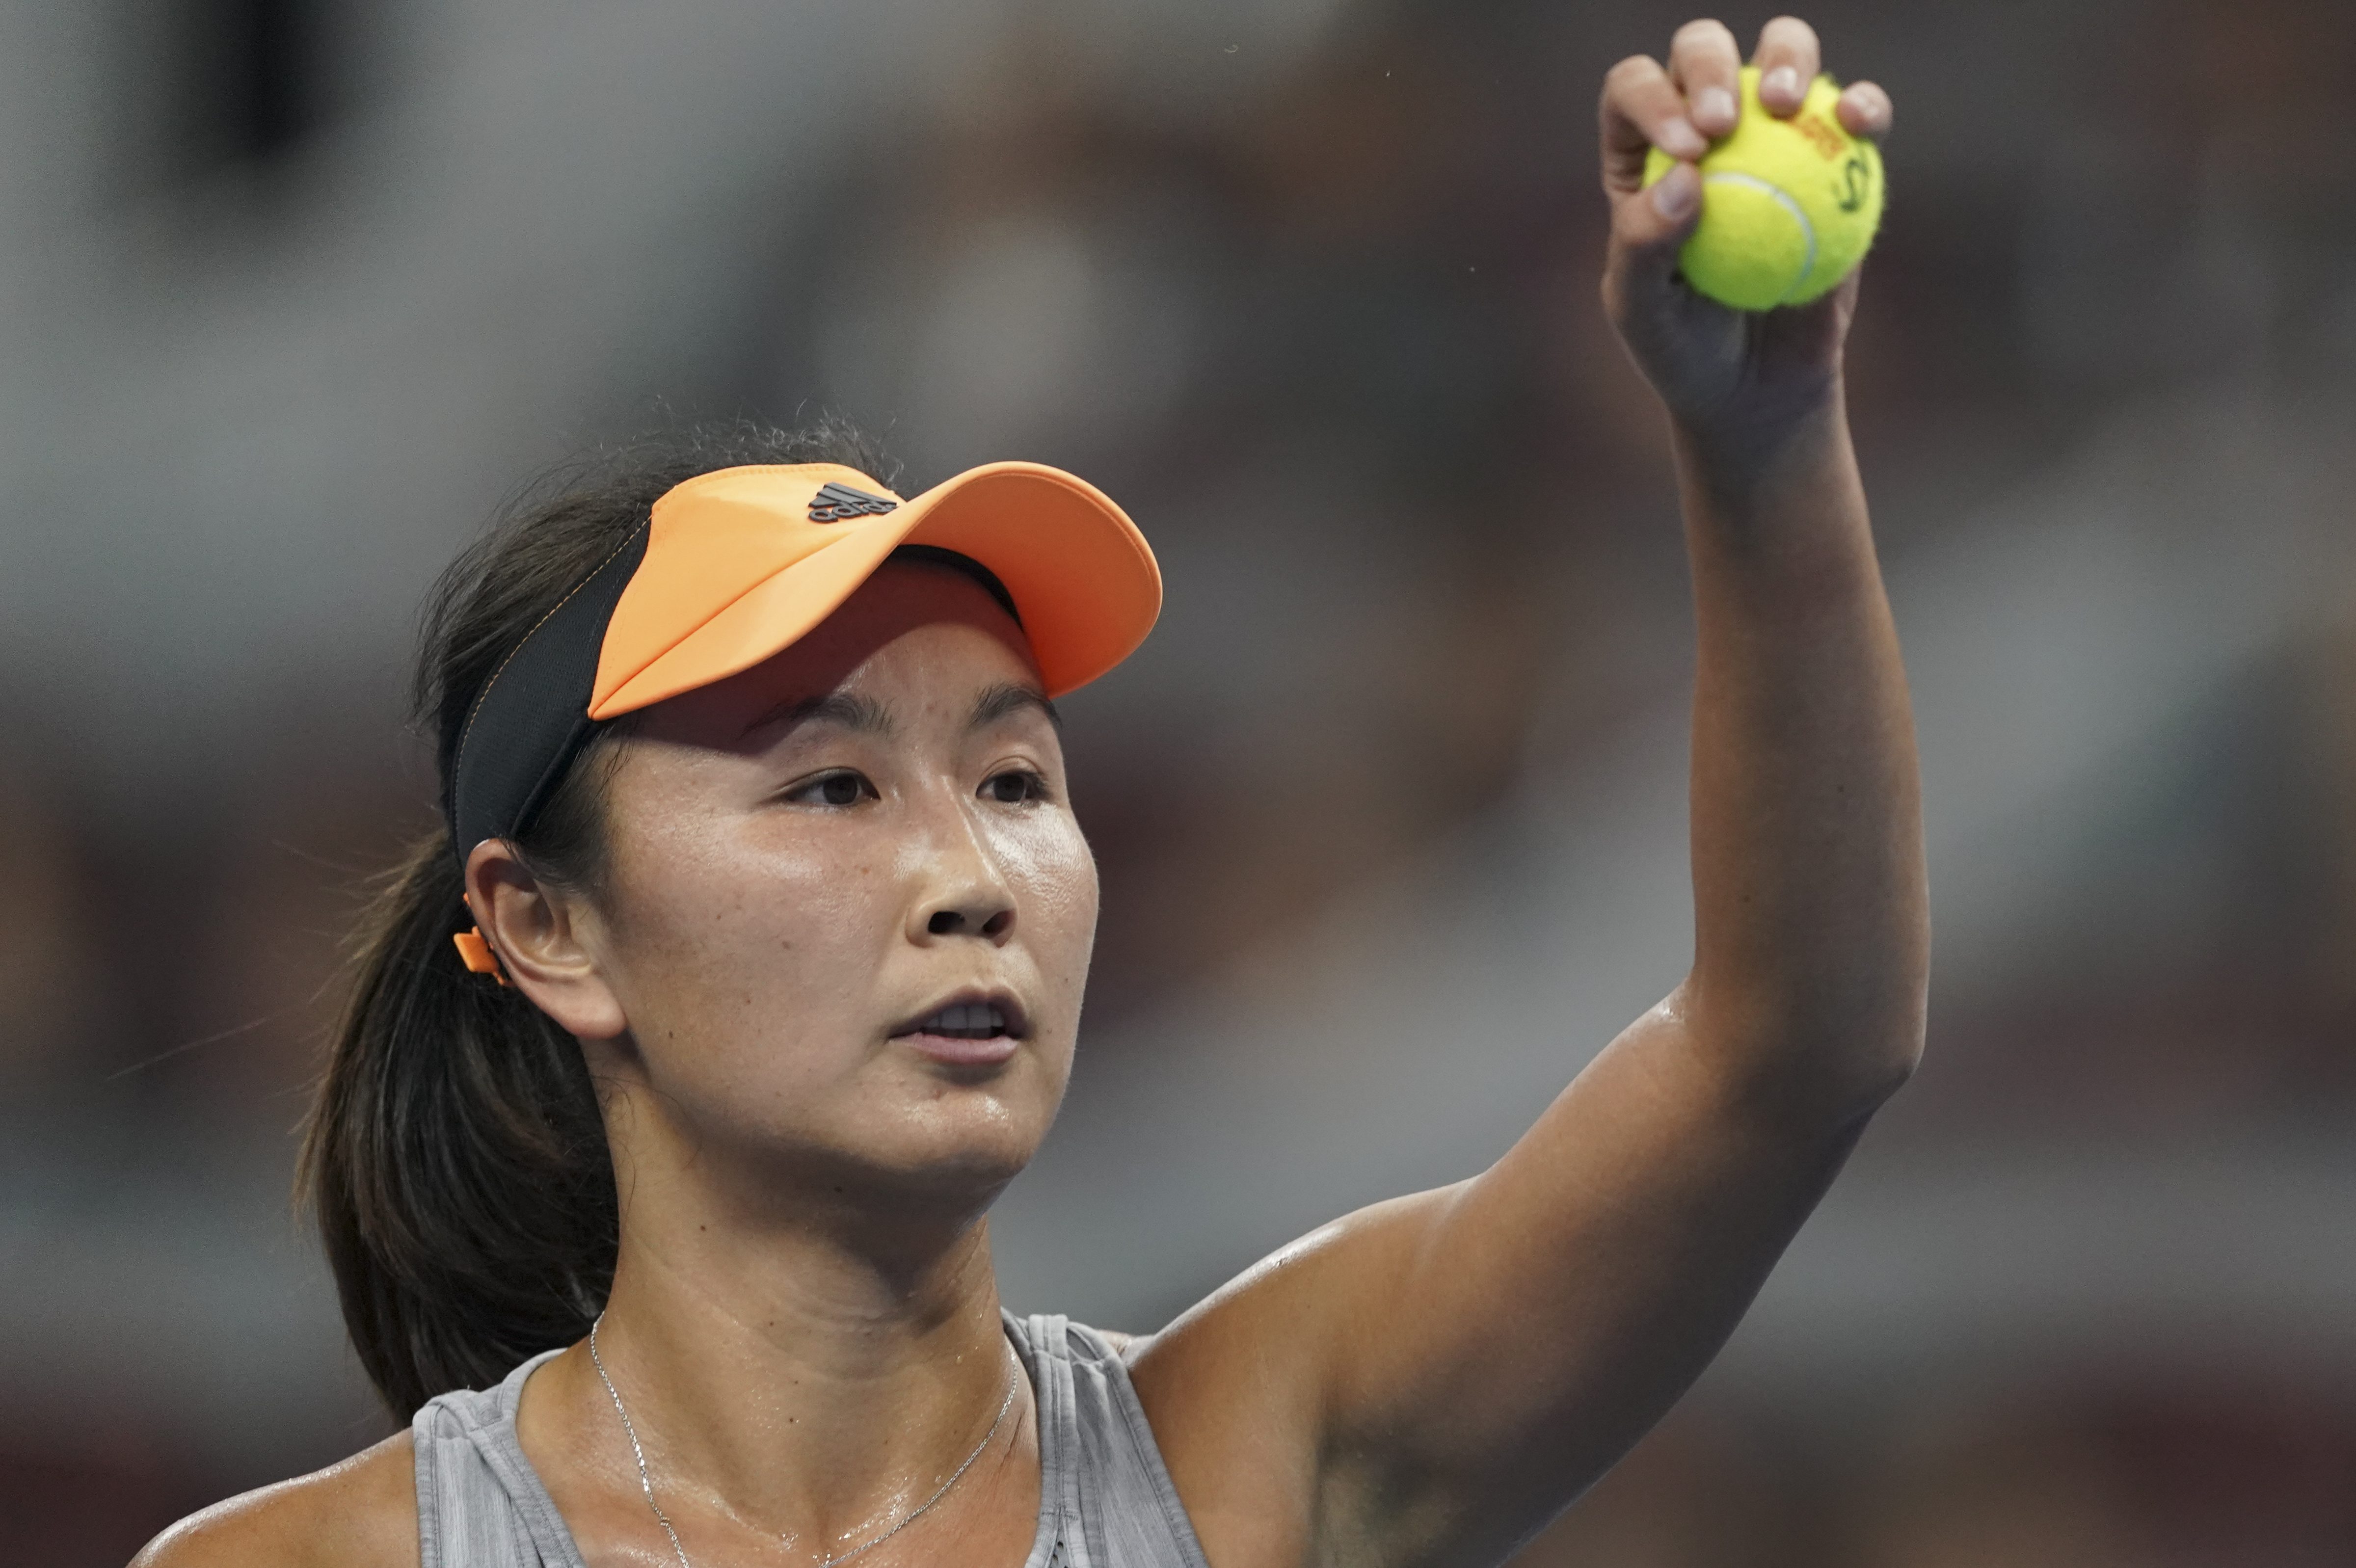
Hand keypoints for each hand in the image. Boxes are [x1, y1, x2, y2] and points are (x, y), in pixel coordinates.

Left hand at [1598, 17, 1892, 440]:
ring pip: (1782, 55)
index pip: (1635, 91)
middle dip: (1711, 64)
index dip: (1655, 98)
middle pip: (1702, 52)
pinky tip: (1859, 121)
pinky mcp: (1836, 161)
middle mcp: (1704, 127)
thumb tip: (1684, 177)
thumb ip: (1644, 246)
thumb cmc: (1683, 348)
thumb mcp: (1643, 312)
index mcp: (1641, 153)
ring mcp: (1774, 136)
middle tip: (1724, 123)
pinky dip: (1863, 106)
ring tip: (1787, 104)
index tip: (1688, 149)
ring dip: (1788, 57)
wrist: (1756, 388)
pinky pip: (1853, 114)